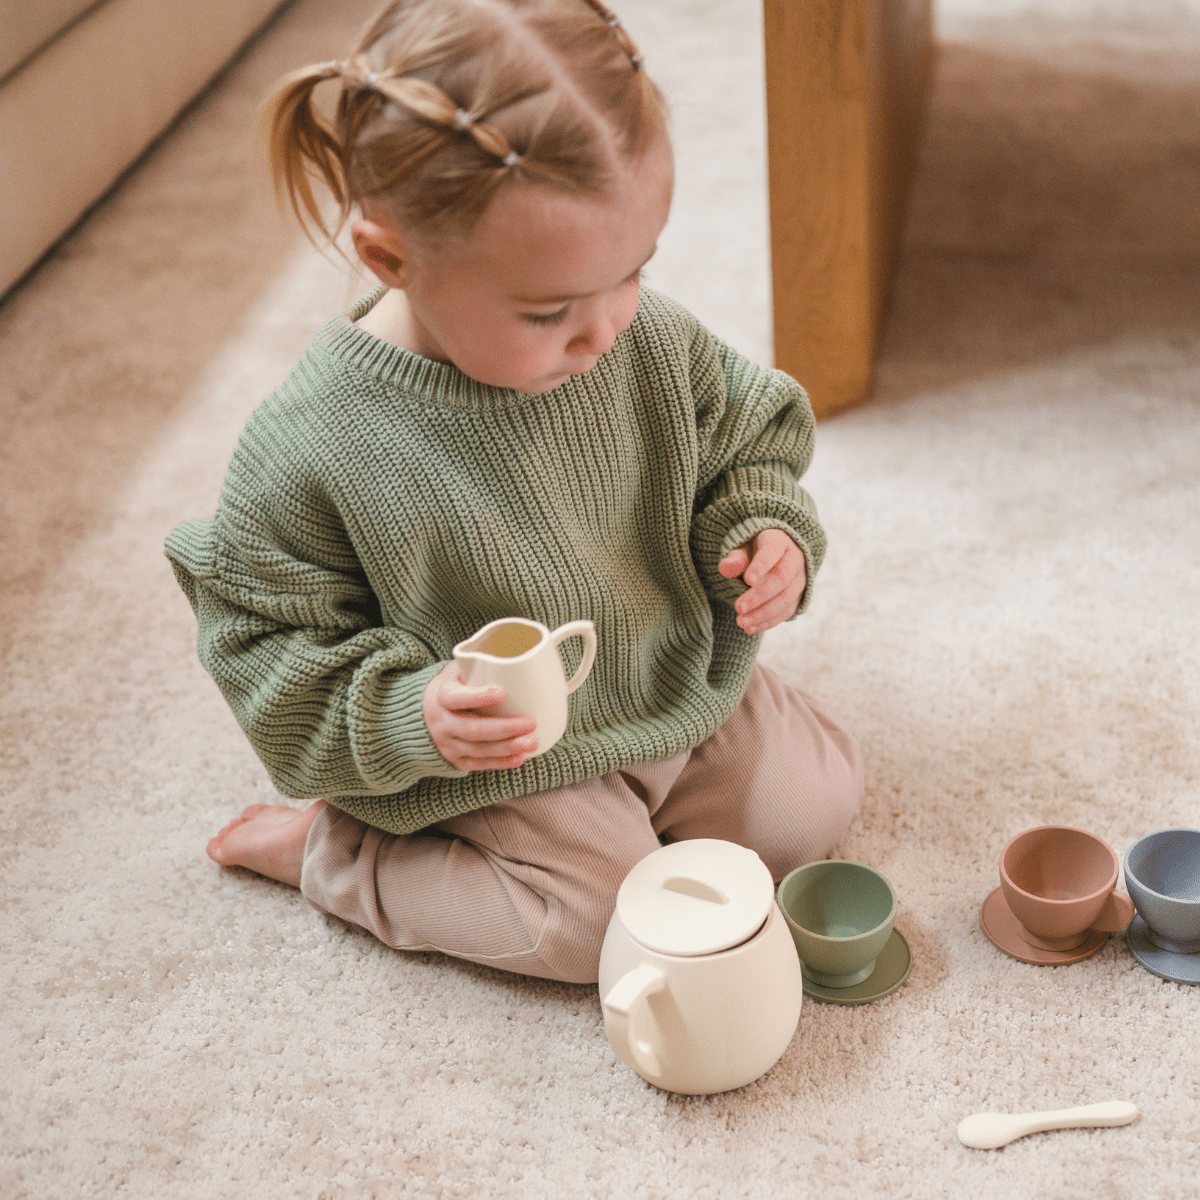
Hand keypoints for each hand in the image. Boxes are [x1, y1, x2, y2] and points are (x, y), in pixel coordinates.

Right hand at [422, 663, 538, 770]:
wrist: (423, 716)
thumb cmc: (452, 687)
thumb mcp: (457, 671)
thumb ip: (478, 664)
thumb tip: (516, 653)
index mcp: (441, 696)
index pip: (456, 698)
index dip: (479, 696)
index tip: (503, 692)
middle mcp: (442, 723)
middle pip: (473, 729)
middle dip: (504, 728)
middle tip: (530, 722)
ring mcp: (447, 744)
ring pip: (478, 750)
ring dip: (507, 748)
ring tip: (531, 741)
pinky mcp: (456, 759)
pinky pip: (479, 764)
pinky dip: (500, 762)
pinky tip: (519, 757)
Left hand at [717, 528, 806, 634]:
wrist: (773, 558)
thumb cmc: (753, 552)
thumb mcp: (742, 549)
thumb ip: (735, 558)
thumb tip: (725, 568)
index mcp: (779, 541)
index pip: (772, 552)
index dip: (761, 566)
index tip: (747, 580)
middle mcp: (795, 560)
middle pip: (781, 578)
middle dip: (760, 596)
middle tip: (738, 607)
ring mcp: (799, 580)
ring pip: (786, 599)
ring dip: (763, 613)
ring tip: (741, 622)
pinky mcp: (798, 598)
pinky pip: (786, 612)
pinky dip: (768, 622)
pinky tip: (750, 628)